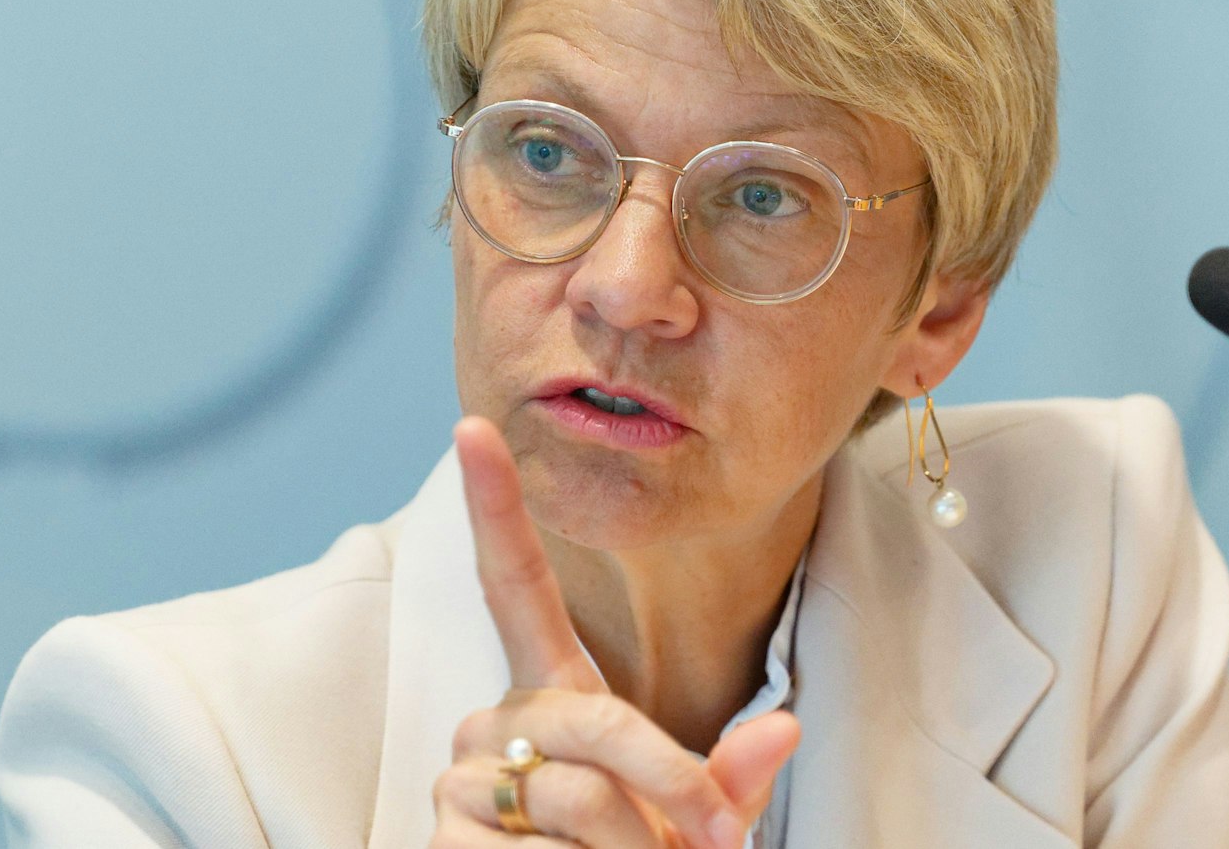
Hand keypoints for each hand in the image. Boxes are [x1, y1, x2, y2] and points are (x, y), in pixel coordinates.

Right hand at [429, 416, 799, 847]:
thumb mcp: (692, 828)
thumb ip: (726, 778)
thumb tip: (786, 726)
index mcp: (550, 698)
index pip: (514, 586)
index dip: (493, 507)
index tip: (474, 423)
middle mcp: (493, 722)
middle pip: (592, 720)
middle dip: (668, 782)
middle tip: (714, 843)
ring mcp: (458, 777)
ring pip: (575, 796)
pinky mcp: (442, 834)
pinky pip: (535, 848)